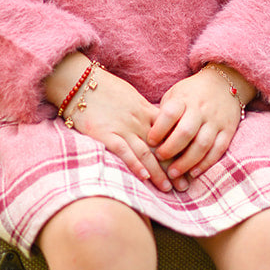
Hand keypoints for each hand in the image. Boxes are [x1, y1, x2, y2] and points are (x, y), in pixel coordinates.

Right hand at [46, 56, 174, 192]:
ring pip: (145, 152)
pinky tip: (144, 176)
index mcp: (145, 111)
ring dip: (157, 172)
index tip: (189, 166)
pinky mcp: (105, 133)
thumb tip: (157, 127)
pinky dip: (134, 164)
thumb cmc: (104, 89)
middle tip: (185, 186)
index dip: (180, 152)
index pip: (169, 134)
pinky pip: (123, 150)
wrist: (79, 81)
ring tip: (168, 188)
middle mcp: (137, 120)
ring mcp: (122, 127)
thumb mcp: (131, 97)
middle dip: (174, 167)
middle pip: (161, 147)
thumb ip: (144, 112)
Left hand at [148, 64, 253, 188]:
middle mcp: (201, 110)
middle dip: (171, 149)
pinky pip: (218, 150)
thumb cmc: (191, 94)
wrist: (224, 84)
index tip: (150, 141)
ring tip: (173, 173)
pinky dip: (205, 164)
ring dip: (186, 162)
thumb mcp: (175, 95)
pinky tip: (193, 173)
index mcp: (184, 99)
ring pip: (202, 144)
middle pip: (186, 132)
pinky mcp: (228, 131)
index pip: (170, 114)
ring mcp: (216, 121)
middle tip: (160, 159)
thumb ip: (164, 114)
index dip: (158, 129)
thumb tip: (148, 138)